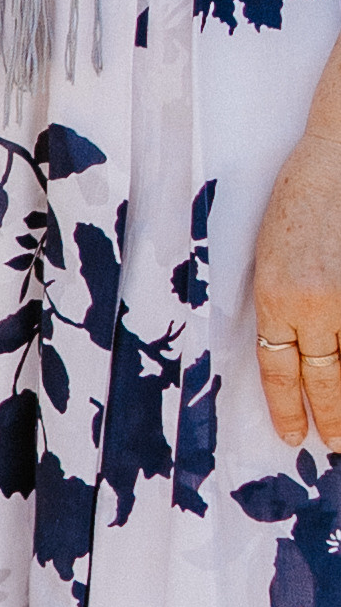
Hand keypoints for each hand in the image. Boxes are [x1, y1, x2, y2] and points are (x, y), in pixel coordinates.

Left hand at [253, 123, 340, 449]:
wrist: (338, 162)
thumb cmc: (301, 199)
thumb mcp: (273, 254)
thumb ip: (282, 305)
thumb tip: (292, 353)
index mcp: (277, 294)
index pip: (278, 369)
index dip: (286, 407)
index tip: (292, 433)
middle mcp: (315, 305)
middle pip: (323, 380)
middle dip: (328, 417)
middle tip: (333, 444)